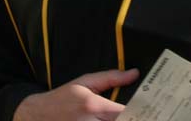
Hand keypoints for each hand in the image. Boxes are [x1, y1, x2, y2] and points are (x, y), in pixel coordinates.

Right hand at [13, 68, 139, 120]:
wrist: (37, 116)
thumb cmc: (62, 99)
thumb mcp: (84, 82)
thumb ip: (111, 78)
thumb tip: (134, 74)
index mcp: (93, 106)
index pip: (126, 114)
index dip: (141, 114)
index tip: (153, 112)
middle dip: (135, 119)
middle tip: (148, 114)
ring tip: (130, 116)